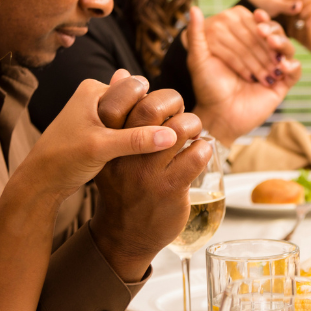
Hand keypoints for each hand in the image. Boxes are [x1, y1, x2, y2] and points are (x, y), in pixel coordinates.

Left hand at [12, 74, 178, 202]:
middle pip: (138, 101)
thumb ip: (137, 140)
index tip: (166, 128)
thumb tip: (172, 135)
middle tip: (163, 140)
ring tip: (156, 148)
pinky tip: (146, 152)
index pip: (138, 88)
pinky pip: (128, 128)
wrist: (42, 181)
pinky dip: (137, 138)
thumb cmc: (63, 160)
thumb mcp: (102, 148)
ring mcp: (99, 113)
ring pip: (135, 116)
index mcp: (94, 89)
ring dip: (145, 130)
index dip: (153, 107)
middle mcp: (97, 95)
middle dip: (151, 119)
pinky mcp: (100, 129)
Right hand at [88, 77, 209, 280]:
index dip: (145, 91)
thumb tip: (122, 74)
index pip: (121, 100)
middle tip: (180, 108)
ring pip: (177, 129)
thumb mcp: (110, 152)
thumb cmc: (121, 187)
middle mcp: (124, 155)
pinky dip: (204, 147)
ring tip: (194, 129)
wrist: (124, 235)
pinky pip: (195, 156)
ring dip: (193, 122)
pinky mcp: (169, 188)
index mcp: (106, 142)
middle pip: (151, 107)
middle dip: (172, 99)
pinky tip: (202, 149)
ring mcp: (147, 173)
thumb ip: (117, 115)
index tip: (158, 100)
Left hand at [185, 6, 302, 143]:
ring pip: (287, 50)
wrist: (219, 114)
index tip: (255, 15)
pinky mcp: (282, 85)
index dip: (258, 20)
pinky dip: (292, 65)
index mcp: (244, 45)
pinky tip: (282, 65)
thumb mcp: (199, 58)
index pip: (256, 27)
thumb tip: (193, 7)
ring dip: (282, 43)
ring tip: (272, 43)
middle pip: (275, 35)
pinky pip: (295, 71)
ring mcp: (273, 69)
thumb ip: (196, 34)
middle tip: (263, 30)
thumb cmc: (208, 87)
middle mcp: (260, 55)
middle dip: (272, 29)